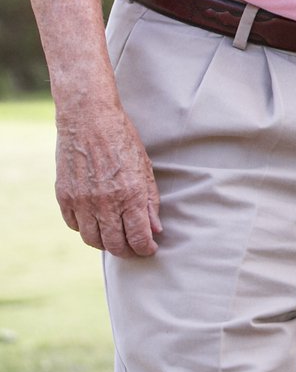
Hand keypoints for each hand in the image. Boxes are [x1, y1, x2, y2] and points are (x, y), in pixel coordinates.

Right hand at [53, 98, 159, 257]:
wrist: (89, 120)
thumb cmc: (122, 140)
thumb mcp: (145, 167)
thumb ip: (149, 201)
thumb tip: (155, 229)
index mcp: (129, 194)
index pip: (138, 237)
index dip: (145, 249)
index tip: (150, 250)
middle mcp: (104, 202)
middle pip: (114, 244)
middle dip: (127, 251)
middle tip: (134, 249)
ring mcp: (81, 201)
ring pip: (92, 239)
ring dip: (105, 243)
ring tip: (115, 239)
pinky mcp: (64, 196)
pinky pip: (74, 224)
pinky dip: (85, 229)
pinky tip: (96, 223)